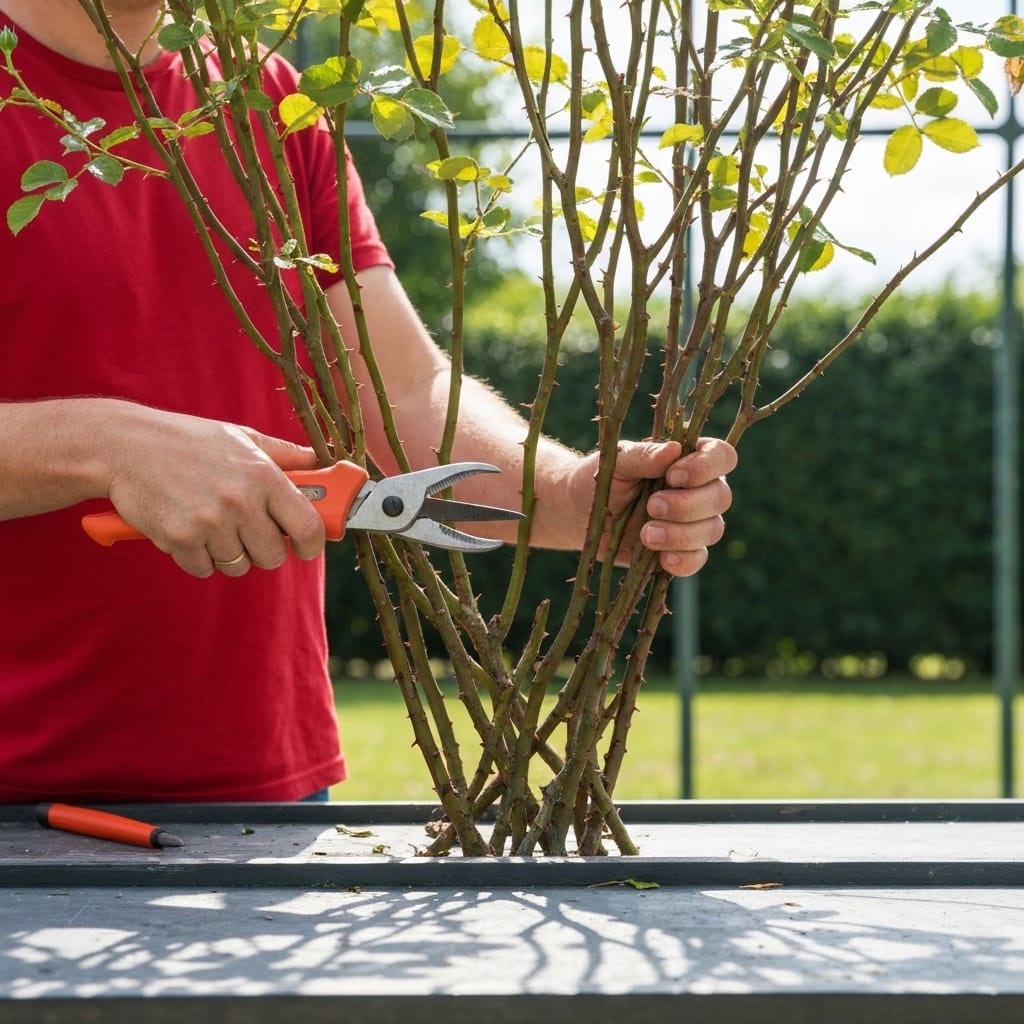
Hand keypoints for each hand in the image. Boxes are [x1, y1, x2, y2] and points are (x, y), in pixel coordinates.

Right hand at [105, 406, 325, 577]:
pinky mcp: (180, 540)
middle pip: (272, 556)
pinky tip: (187, 528)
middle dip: (263, 549)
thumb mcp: (241, 438)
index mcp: (263, 476)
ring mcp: (209, 523)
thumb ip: (285, 454)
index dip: (311, 543)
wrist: (124, 446)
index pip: (307, 526)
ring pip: (238, 565)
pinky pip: (204, 569)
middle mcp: (240, 502)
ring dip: (228, 552)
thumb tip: (320, 462)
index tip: (305, 546)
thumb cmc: (188, 441)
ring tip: (211, 522)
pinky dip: (198, 556)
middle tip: (248, 530)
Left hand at [591, 437, 736, 575]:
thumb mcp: (617, 461)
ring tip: (646, 534)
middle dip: (688, 505)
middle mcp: (700, 489)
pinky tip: (663, 558)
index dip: (707, 467)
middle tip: (652, 506)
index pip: (721, 456)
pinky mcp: (682, 551)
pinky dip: (683, 560)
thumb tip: (673, 449)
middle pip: (721, 497)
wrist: (580, 513)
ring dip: (681, 534)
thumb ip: (644, 456)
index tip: (674, 476)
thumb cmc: (603, 478)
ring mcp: (695, 523)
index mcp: (691, 458)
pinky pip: (697, 559)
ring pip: (713, 529)